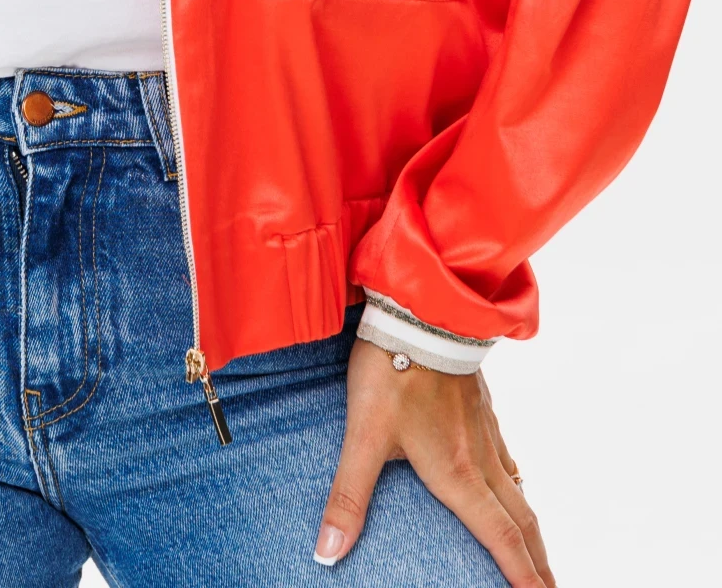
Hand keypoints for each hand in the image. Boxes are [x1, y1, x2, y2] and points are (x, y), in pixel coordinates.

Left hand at [315, 337, 553, 583]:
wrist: (421, 307)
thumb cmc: (392, 368)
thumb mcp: (364, 434)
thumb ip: (348, 496)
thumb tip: (328, 552)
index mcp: (458, 473)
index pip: (501, 538)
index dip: (524, 577)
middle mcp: (480, 456)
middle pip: (521, 521)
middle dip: (539, 563)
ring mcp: (484, 427)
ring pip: (518, 487)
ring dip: (530, 525)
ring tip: (536, 550)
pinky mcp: (480, 403)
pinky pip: (507, 453)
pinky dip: (517, 481)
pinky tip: (512, 480)